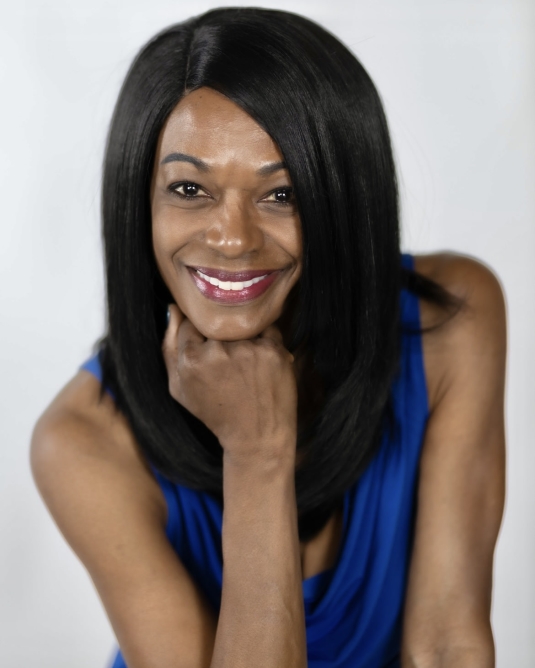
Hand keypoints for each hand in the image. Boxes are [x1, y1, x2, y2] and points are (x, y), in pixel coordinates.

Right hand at [162, 305, 297, 465]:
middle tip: (230, 363)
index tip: (209, 354)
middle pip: (217, 323)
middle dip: (221, 337)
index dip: (200, 338)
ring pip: (241, 325)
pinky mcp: (273, 350)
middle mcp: (218, 351)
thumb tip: (173, 309)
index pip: (191, 324)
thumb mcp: (179, 388)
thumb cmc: (215, 412)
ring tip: (246, 366)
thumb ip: (168, 348)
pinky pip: (267, 329)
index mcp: (191, 359)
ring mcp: (248, 349)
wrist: (257, 436)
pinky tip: (262, 364)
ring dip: (243, 338)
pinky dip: (265, 341)